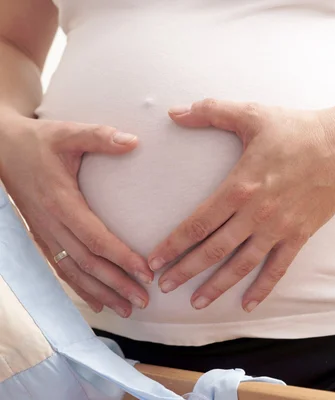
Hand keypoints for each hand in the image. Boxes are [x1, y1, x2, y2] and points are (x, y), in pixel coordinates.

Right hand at [0, 115, 153, 316]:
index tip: (146, 272)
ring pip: (73, 272)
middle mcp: (51, 223)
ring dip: (101, 292)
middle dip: (117, 284)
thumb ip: (101, 137)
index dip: (122, 258)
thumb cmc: (40, 141)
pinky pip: (61, 268)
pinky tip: (99, 302)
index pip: (96, 238)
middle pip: (87, 263)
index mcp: (61, 201)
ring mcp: (44, 233)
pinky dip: (80, 288)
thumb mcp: (68, 133)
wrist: (1, 147)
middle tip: (143, 301)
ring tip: (127, 309)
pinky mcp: (41, 236)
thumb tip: (134, 142)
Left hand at [148, 99, 334, 311]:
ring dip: (217, 286)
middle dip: (186, 270)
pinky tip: (247, 304)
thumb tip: (174, 110)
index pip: (199, 223)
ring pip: (242, 265)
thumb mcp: (252, 114)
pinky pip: (278, 268)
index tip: (155, 260)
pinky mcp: (299, 236)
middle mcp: (256, 214)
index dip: (174, 244)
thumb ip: (211, 111)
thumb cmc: (297, 130)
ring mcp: (279, 228)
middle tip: (163, 286)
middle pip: (214, 250)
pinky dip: (262, 288)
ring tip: (196, 303)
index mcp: (240, 186)